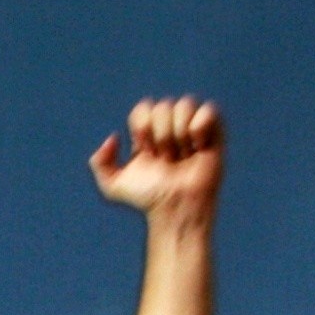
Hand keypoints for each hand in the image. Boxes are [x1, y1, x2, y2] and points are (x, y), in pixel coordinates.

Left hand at [90, 95, 223, 215]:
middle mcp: (170, 127)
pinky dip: (201, 127)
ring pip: (184, 104)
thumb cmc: (148, 200)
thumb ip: (99, 162)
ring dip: (180, 132)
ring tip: (184, 154)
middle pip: (162, 106)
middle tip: (166, 158)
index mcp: (148, 133)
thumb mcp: (113, 186)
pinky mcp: (215, 134)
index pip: (143, 108)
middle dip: (161, 134)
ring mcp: (192, 129)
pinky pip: (209, 110)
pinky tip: (200, 146)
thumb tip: (114, 136)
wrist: (176, 210)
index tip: (146, 151)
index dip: (143, 127)